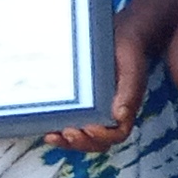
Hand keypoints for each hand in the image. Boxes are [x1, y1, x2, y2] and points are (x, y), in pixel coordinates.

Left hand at [47, 19, 151, 151]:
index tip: (89, 128)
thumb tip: (120, 115)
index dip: (103, 136)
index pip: (118, 134)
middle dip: (81, 143)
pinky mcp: (82, 104)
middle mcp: (110, 114)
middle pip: (97, 142)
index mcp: (126, 108)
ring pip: (83, 137)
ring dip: (68, 142)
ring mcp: (95, 111)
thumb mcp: (131, 67)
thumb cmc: (128, 50)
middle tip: (67, 133)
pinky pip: (72, 122)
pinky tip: (46, 126)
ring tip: (52, 136)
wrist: (121, 34)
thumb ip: (129, 90)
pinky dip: (59, 128)